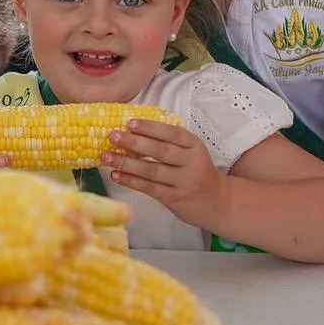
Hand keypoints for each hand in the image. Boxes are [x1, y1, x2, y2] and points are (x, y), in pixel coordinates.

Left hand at [103, 119, 223, 224]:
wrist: (217, 202)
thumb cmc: (197, 171)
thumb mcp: (192, 152)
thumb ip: (170, 142)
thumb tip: (133, 130)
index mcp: (194, 146)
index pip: (172, 133)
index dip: (150, 128)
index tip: (130, 122)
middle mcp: (191, 163)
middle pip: (160, 151)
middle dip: (134, 143)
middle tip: (112, 136)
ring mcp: (183, 182)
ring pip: (151, 171)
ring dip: (126, 163)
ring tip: (106, 156)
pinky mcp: (174, 199)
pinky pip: (149, 188)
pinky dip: (131, 181)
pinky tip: (116, 175)